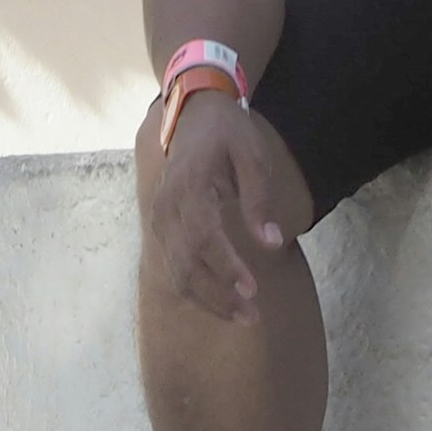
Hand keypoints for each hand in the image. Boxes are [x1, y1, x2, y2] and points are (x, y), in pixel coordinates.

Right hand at [145, 87, 290, 326]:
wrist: (191, 114)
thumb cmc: (226, 132)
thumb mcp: (251, 155)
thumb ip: (259, 199)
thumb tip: (272, 243)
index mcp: (188, 187)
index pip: (204, 236)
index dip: (226, 267)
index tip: (252, 289)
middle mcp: (167, 208)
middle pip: (187, 264)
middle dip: (219, 296)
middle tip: (252, 316)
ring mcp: (159, 221)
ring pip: (178, 273)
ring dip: (209, 301)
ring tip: (243, 317)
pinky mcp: (161, 230)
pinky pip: (175, 269)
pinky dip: (197, 291)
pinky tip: (223, 303)